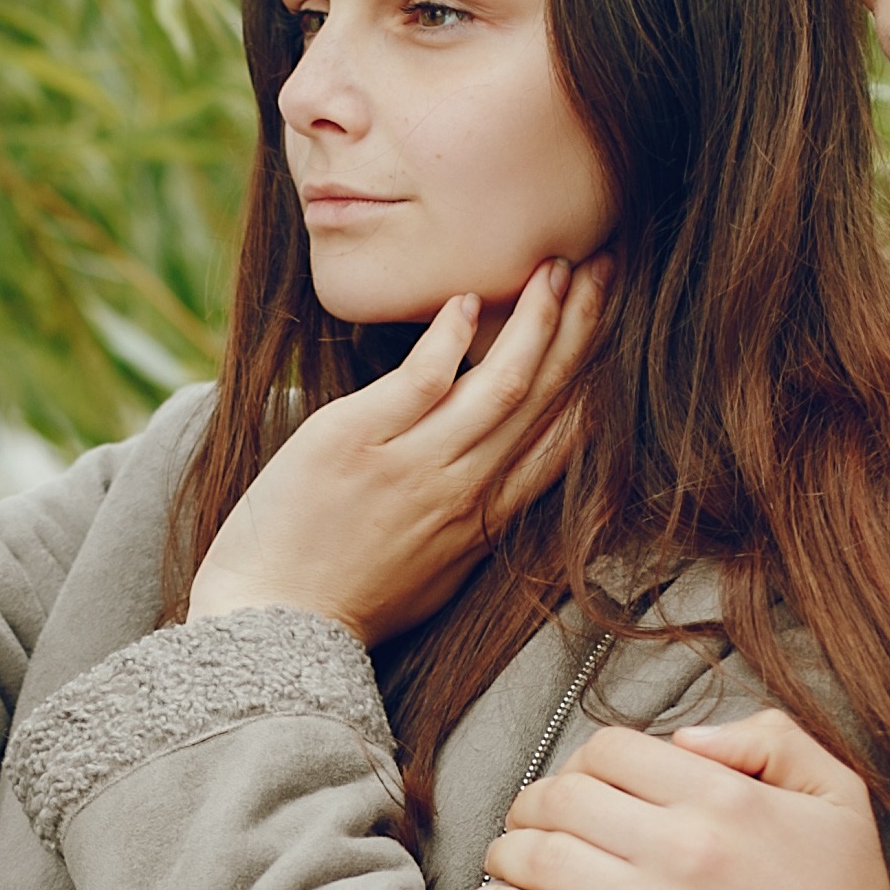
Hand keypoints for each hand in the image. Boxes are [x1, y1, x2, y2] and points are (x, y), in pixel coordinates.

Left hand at [187, 261, 601, 643]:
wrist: (272, 624)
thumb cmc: (344, 602)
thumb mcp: (435, 572)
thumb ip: (471, 520)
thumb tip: (493, 479)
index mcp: (485, 520)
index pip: (567, 439)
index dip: (599, 376)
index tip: (617, 324)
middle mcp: (463, 490)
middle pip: (545, 396)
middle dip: (584, 326)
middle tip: (605, 265)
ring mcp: (411, 465)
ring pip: (500, 382)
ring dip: (536, 319)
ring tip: (557, 266)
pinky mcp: (355, 440)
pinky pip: (421, 377)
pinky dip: (450, 337)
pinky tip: (469, 299)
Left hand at [471, 710, 889, 889]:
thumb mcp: (840, 796)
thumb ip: (769, 741)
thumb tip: (685, 740)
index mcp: (727, 799)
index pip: (612, 752)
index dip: (582, 764)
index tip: (578, 787)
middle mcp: (686, 850)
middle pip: (563, 801)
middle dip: (531, 806)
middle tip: (526, 823)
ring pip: (542, 862)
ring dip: (506, 855)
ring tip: (503, 863)